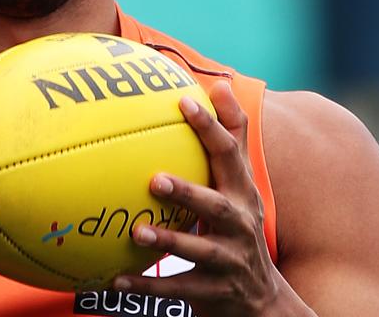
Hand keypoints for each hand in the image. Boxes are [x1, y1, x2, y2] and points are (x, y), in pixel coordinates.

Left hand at [113, 81, 304, 315]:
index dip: (210, 127)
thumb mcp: (241, 185)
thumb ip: (231, 137)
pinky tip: (116, 280)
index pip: (229, 155)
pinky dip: (147, 286)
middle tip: (155, 179)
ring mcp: (229, 261)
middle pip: (217, 207)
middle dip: (189, 192)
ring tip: (136, 232)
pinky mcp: (213, 293)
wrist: (263, 301)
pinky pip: (177, 290)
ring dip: (168, 241)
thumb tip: (221, 83)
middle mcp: (240, 225)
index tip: (183, 101)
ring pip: (199, 251)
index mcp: (242, 194)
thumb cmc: (239, 228)